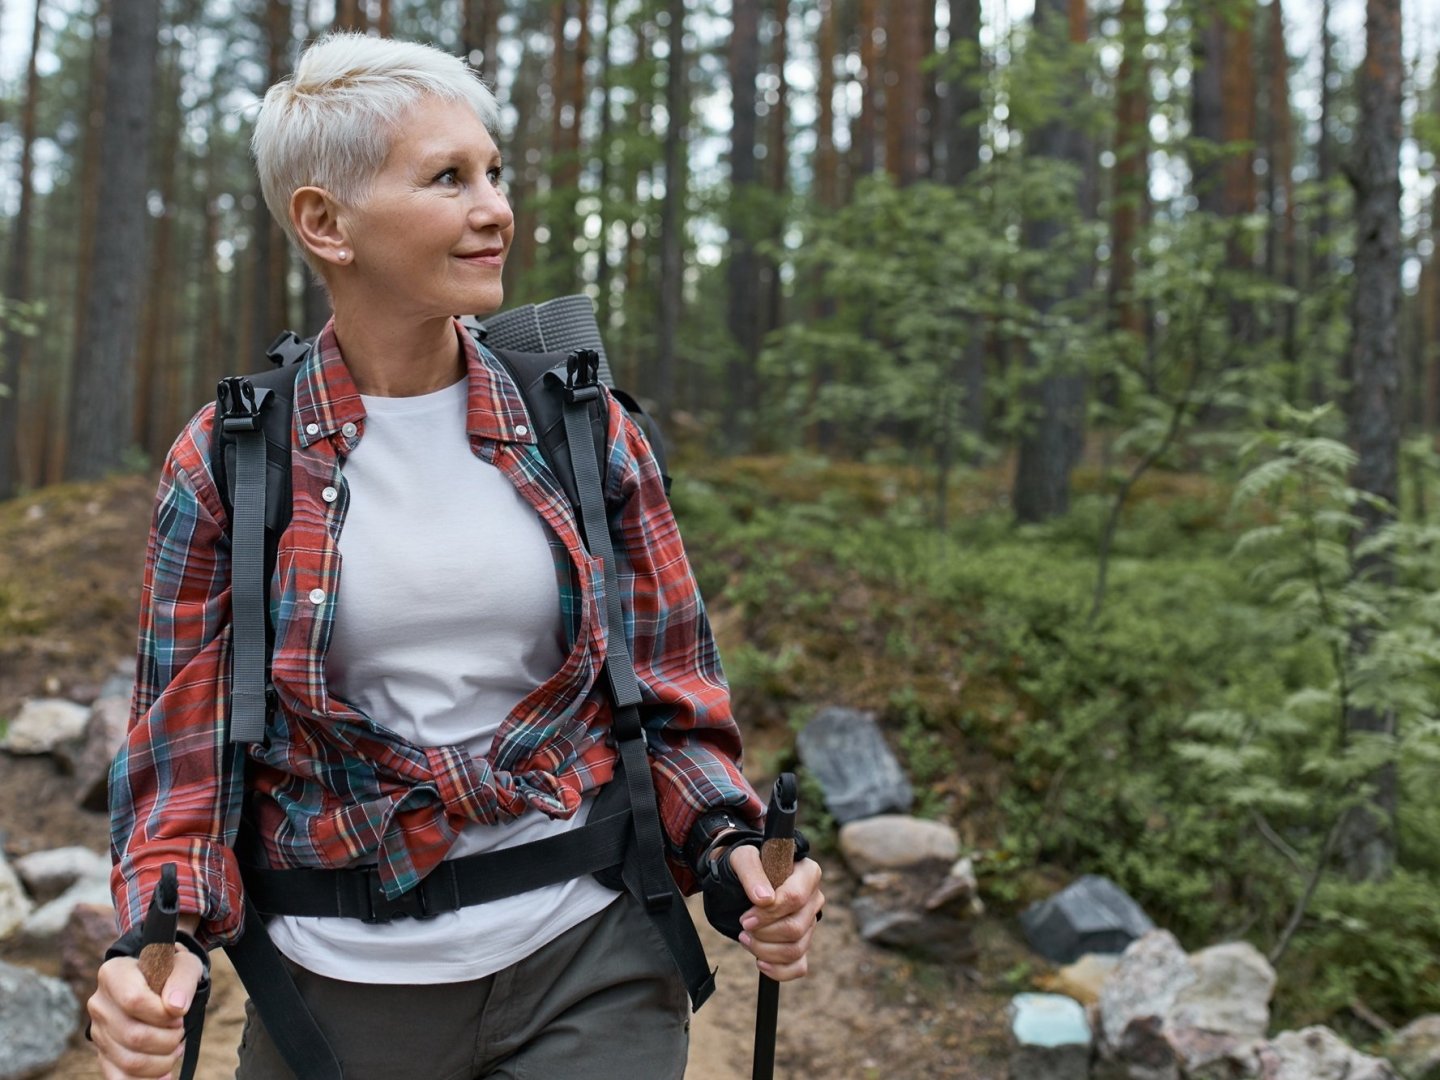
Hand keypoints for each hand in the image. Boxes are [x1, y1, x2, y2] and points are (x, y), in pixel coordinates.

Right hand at [88, 948, 203, 1079]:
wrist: (157, 982)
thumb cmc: (171, 972)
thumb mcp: (185, 965)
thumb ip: (183, 980)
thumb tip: (176, 1007)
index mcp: (114, 974)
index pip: (134, 1000)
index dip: (162, 1013)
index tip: (178, 1013)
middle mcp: (100, 1004)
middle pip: (133, 1035)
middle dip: (168, 1039)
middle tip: (179, 1031)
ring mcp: (98, 1032)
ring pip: (129, 1061)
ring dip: (162, 1061)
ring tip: (175, 1048)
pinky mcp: (102, 1054)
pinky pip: (118, 1078)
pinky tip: (164, 1076)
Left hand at [726, 845, 824, 981]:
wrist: (742, 882)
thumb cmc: (747, 866)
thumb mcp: (743, 859)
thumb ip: (752, 872)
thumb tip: (764, 898)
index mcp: (808, 873)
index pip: (795, 898)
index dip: (769, 913)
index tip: (746, 918)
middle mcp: (814, 899)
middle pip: (795, 928)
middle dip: (764, 933)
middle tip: (743, 926)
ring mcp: (810, 923)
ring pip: (796, 949)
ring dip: (765, 950)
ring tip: (745, 938)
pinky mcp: (802, 943)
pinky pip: (799, 967)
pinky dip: (779, 970)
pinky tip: (760, 962)